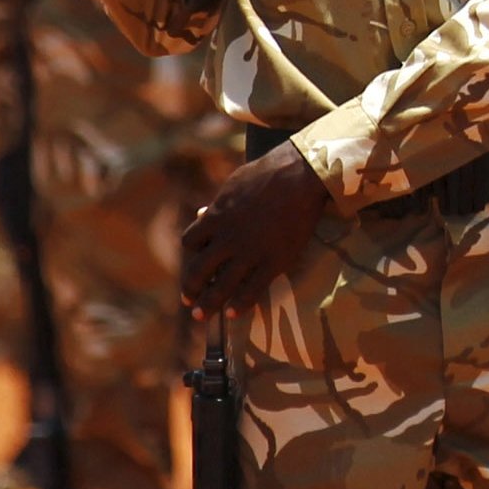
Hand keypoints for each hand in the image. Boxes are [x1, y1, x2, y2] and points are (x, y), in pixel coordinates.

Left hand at [179, 141, 331, 315]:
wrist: (300, 175)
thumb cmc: (268, 173)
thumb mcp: (234, 184)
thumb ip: (219, 203)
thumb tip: (206, 212)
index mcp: (214, 218)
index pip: (190, 242)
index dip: (192, 253)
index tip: (197, 258)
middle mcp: (226, 239)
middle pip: (197, 271)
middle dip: (190, 288)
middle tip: (188, 300)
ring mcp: (249, 252)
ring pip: (220, 286)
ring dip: (208, 304)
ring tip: (202, 316)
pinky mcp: (273, 260)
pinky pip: (252, 290)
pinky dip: (240, 304)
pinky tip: (235, 314)